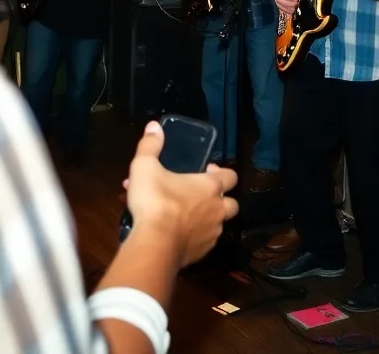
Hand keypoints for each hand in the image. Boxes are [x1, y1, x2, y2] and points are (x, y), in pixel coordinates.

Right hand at [124, 121, 239, 266]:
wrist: (155, 244)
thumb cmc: (155, 200)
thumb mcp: (145, 167)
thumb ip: (150, 146)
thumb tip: (154, 126)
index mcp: (210, 186)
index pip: (231, 176)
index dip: (221, 173)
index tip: (207, 171)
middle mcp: (217, 209)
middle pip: (232, 204)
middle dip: (221, 199)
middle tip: (201, 196)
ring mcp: (212, 233)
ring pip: (218, 225)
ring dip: (207, 219)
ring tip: (185, 217)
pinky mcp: (202, 252)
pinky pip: (204, 242)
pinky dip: (195, 238)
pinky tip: (178, 236)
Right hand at [275, 0, 299, 13]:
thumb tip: (296, 0)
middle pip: (287, 4)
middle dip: (293, 4)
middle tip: (297, 2)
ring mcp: (277, 1)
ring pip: (285, 8)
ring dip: (291, 8)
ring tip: (294, 6)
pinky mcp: (278, 4)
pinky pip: (283, 10)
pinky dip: (288, 11)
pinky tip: (291, 10)